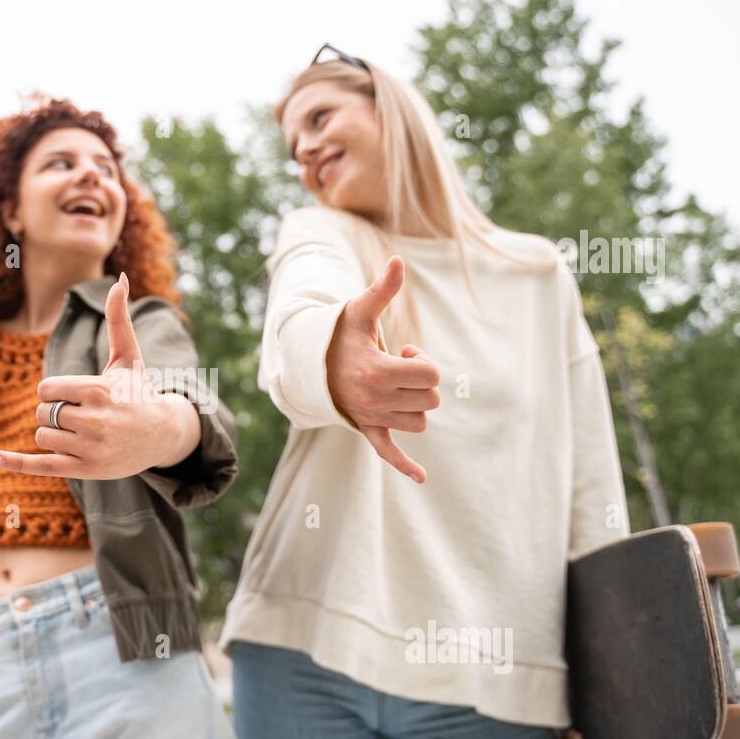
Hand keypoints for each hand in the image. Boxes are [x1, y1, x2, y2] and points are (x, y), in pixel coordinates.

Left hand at [0, 272, 200, 478]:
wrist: (163, 435)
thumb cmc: (139, 391)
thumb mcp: (128, 356)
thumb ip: (118, 318)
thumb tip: (119, 278)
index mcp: (98, 391)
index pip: (46, 389)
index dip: (55, 391)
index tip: (76, 394)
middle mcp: (93, 421)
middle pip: (42, 413)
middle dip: (55, 411)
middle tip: (83, 414)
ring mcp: (89, 448)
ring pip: (42, 436)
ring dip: (54, 432)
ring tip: (85, 432)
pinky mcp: (86, 470)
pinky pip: (41, 465)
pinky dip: (14, 463)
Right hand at [325, 255, 439, 482]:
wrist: (310, 363)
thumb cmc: (340, 334)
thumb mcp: (361, 311)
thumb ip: (383, 290)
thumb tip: (398, 261)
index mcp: (378, 372)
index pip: (430, 377)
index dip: (424, 363)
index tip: (404, 353)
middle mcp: (376, 399)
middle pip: (429, 401)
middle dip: (422, 383)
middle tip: (399, 369)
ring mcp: (371, 417)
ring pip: (419, 422)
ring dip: (415, 406)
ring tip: (396, 389)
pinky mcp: (367, 430)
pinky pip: (388, 453)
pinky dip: (405, 465)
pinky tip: (421, 477)